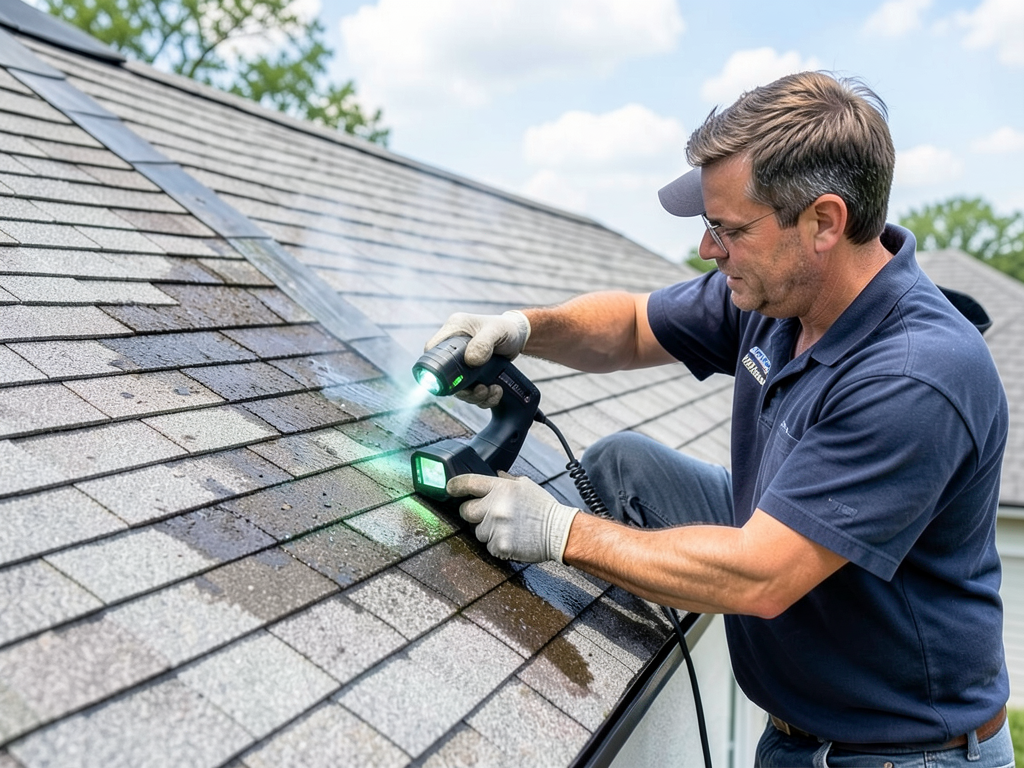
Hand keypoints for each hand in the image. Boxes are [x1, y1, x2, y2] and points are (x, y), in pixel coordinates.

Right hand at [424, 312, 530, 407]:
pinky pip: (472, 393)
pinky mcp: (473, 376)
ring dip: (475, 396)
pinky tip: (496, 391)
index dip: (433, 367)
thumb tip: (471, 360)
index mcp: (453, 331)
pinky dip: (484, 398)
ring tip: (492, 390)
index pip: (431, 350)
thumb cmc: (506, 328)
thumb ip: (484, 342)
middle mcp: (454, 349)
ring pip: (459, 389)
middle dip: (462, 390)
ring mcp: (463, 364)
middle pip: (444, 376)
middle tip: (480, 390)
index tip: (448, 380)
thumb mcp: (496, 330)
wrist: (519, 337)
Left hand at [447, 472, 578, 562]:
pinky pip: (487, 545)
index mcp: (500, 488)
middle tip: (488, 514)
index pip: (467, 482)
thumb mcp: (525, 485)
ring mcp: (496, 527)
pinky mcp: (499, 545)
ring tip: (507, 527)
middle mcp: (495, 506)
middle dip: (473, 512)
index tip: (449, 488)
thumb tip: (494, 474)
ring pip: (477, 530)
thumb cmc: (543, 508)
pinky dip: (496, 544)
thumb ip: (506, 480)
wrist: (559, 531)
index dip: (454, 485)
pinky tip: (511, 538)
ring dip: (487, 530)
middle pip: (465, 510)